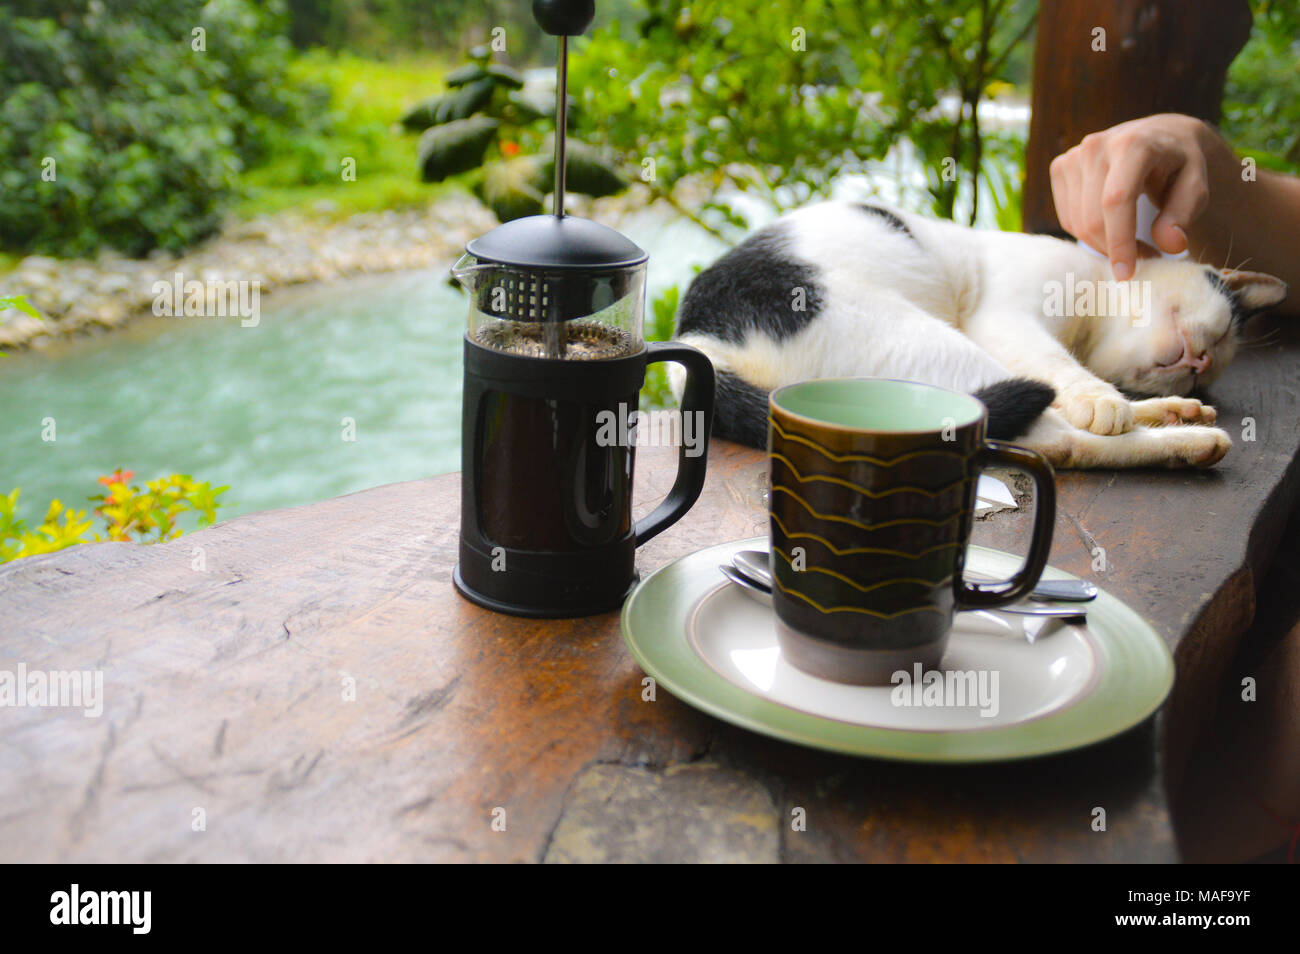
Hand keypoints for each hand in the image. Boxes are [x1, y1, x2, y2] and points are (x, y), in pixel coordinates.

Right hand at [1049, 114, 1228, 280]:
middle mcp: (1097, 146)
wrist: (1160, 136)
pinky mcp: (1061, 166)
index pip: (1116, 200)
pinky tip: (1111, 225)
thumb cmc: (1180, 165)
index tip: (1126, 274)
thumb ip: (1182, 216)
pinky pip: (1068, 217)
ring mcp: (1074, 155)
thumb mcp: (1195, 187)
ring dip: (1102, 243)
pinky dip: (1087, 231)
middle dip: (1114, 248)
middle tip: (1145, 257)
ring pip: (1077, 222)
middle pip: (1092, 217)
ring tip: (1132, 241)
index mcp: (1133, 145)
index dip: (1119, 241)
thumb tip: (1170, 245)